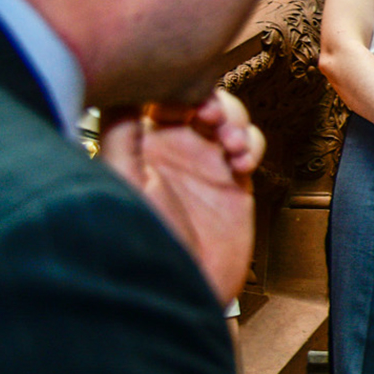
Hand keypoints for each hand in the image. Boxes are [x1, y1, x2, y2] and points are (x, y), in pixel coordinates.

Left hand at [99, 89, 264, 305]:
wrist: (187, 286)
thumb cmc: (147, 243)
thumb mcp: (127, 183)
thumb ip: (122, 134)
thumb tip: (124, 89)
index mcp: (139, 145)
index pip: (156, 96)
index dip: (174, 87)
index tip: (183, 99)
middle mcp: (171, 149)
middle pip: (196, 98)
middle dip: (210, 99)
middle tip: (210, 116)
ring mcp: (204, 162)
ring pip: (226, 116)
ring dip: (234, 120)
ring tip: (230, 143)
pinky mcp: (233, 179)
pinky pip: (249, 144)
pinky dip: (252, 144)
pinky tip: (242, 162)